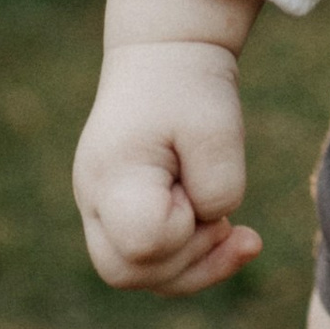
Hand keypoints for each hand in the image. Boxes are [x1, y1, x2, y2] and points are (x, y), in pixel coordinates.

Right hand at [72, 38, 262, 294]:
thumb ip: (220, 185)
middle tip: (228, 222)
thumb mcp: (218, 127)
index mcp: (111, 177)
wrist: (164, 55)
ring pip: (136, 273)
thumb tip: (213, 223)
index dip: (185, 231)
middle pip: (127, 272)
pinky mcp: (118, 212)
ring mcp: (100, 209)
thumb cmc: (188, 87)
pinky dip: (187, 256)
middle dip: (189, 262)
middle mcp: (94, 200)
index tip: (199, 189)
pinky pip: (147, 257)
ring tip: (236, 231)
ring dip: (193, 264)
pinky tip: (224, 233)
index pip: (143, 244)